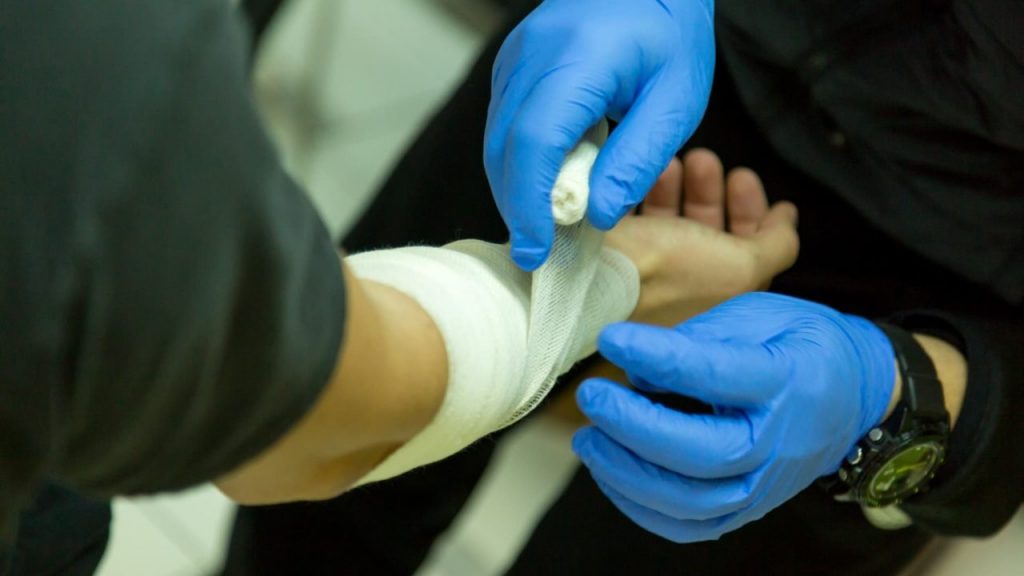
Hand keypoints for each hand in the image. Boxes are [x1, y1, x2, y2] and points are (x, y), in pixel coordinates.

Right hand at [485, 0, 714, 269]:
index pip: (535, 143)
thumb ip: (636, 160)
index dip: (529, 204)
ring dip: (515, 188)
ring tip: (544, 227)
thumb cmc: (670, 35)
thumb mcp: (675, 100)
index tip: (538, 251)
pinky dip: (518, 163)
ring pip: (496, 139)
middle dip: (517, 207)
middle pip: (504, 146)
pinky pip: (503, 124)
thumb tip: (595, 214)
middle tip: (539, 253)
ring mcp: (515, 58)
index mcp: (578, 60)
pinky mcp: (512, 66)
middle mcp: (532, 56)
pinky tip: (544, 187)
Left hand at [572, 292, 897, 541]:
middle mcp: (777, 442)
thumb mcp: (760, 316)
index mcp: (784, 381)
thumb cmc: (798, 345)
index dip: (657, 357)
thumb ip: (699, 338)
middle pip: (702, 454)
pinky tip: (610, 474)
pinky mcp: (748, 508)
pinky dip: (642, 508)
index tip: (612, 339)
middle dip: (635, 427)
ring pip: (691, 502)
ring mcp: (764, 485)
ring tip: (588, 439)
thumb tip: (635, 366)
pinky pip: (690, 526)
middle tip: (592, 396)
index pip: (714, 374)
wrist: (854, 396)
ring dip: (628, 474)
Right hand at [606, 150, 798, 326]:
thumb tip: (788, 223)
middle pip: (706, 234)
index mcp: (710, 303)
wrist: (588, 272)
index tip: (744, 178)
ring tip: (676, 159)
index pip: (742, 256)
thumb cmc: (668, 272)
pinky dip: (646, 188)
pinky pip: (637, 214)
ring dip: (681, 185)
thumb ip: (776, 247)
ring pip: (671, 221)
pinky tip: (644, 170)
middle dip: (713, 192)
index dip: (751, 215)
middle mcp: (679, 290)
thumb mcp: (742, 266)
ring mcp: (644, 270)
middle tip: (707, 161)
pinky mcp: (612, 252)